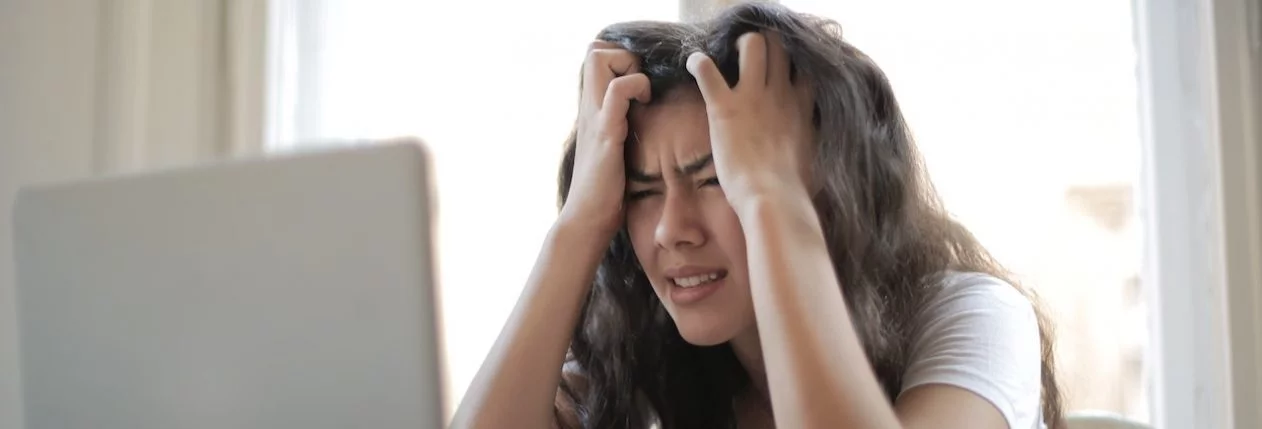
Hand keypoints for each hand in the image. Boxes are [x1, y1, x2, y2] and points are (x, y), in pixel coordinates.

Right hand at [559, 41, 651, 236]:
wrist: (587, 220)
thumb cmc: (604, 192)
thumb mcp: (612, 151)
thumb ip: (619, 130)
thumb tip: (641, 123)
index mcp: (592, 110)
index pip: (595, 57)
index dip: (620, 58)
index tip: (640, 83)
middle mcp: (588, 108)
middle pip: (594, 49)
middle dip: (624, 55)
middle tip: (641, 84)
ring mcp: (595, 117)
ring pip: (599, 59)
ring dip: (629, 67)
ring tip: (642, 94)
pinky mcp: (605, 133)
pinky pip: (616, 92)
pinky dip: (635, 87)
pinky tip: (645, 104)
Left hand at [686, 32, 814, 212]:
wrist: (774, 198)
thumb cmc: (794, 190)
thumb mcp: (812, 158)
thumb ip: (809, 142)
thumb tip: (807, 150)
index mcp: (801, 107)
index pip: (803, 67)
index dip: (791, 62)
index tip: (780, 70)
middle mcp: (780, 93)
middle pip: (779, 46)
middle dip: (765, 44)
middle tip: (749, 57)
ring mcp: (753, 97)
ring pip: (752, 44)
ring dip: (738, 45)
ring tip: (727, 54)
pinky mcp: (725, 107)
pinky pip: (706, 70)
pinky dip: (698, 63)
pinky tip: (694, 64)